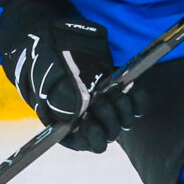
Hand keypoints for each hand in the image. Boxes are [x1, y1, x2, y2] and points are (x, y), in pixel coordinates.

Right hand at [0, 0, 144, 152]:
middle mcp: (91, 119)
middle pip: (110, 133)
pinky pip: (138, 105)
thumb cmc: (45, 61)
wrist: (55, 40)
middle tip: (98, 97)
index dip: (93, 138)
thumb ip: (60, 95)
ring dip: (122, 108)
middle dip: (107, 117)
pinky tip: (131, 85)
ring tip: (111, 89)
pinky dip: (138, 98)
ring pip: (125, 121)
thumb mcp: (47, 76)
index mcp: (71, 125)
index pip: (89, 143)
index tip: (90, 123)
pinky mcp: (120, 93)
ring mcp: (108, 106)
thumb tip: (79, 112)